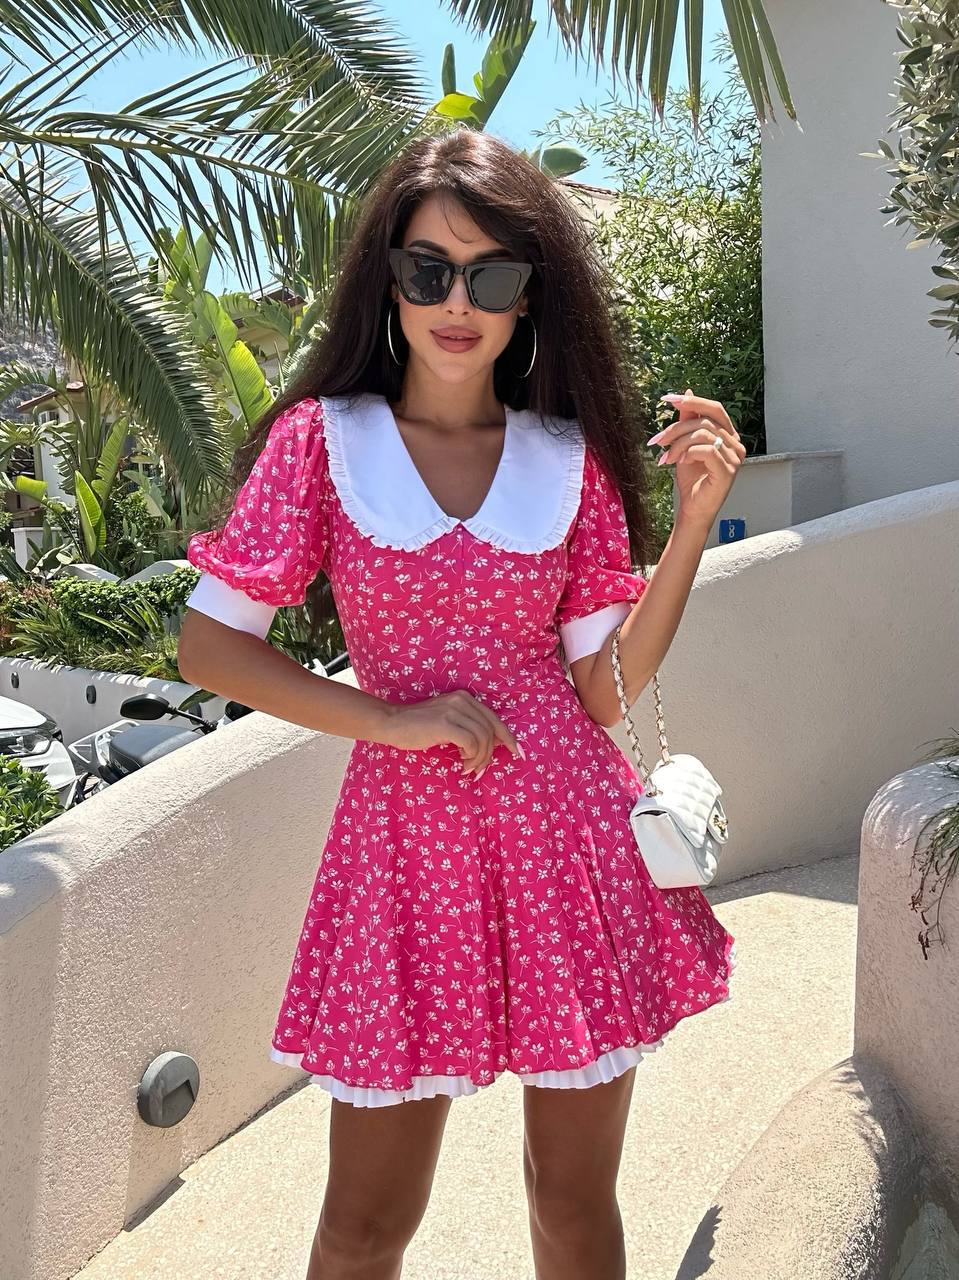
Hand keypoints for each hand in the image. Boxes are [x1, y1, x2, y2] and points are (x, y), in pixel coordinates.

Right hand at [378, 689, 523, 777]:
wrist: (390, 723)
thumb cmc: (416, 727)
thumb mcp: (447, 722)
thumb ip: (467, 727)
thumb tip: (492, 745)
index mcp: (465, 698)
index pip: (494, 719)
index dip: (508, 738)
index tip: (518, 753)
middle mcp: (462, 700)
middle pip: (491, 731)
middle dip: (489, 755)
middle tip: (478, 772)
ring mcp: (453, 710)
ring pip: (483, 739)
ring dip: (479, 759)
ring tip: (468, 769)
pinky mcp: (445, 723)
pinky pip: (471, 743)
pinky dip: (470, 757)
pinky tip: (460, 763)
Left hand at [649, 387, 745, 528]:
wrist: (692, 508)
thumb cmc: (691, 479)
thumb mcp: (685, 444)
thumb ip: (688, 420)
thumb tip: (687, 392)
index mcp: (728, 435)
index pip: (714, 408)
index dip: (693, 401)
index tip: (667, 399)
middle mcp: (736, 443)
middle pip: (705, 420)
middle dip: (677, 428)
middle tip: (658, 440)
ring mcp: (735, 457)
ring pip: (703, 434)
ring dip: (678, 444)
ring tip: (666, 457)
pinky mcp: (729, 471)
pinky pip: (707, 451)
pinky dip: (689, 453)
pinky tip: (679, 462)